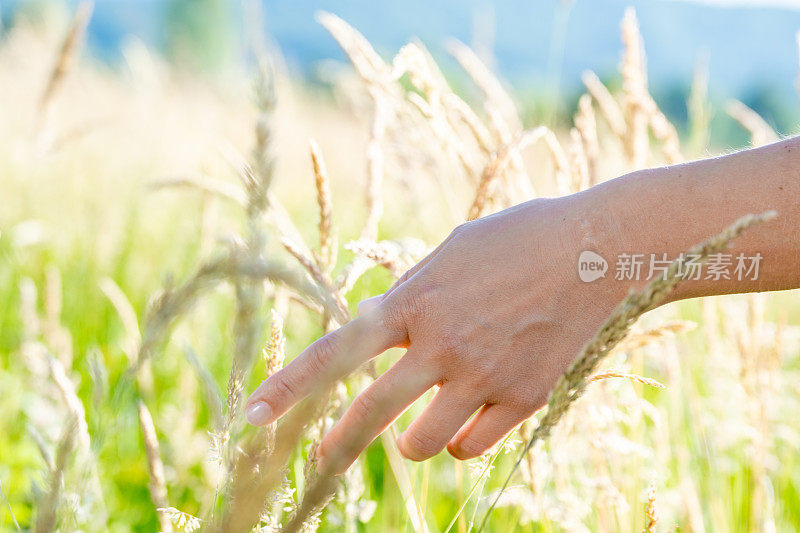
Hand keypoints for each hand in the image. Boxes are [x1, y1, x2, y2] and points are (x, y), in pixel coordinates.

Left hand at [245, 193, 627, 473]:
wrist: (597, 249)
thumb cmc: (518, 238)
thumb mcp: (450, 251)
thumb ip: (409, 294)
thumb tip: (382, 332)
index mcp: (415, 300)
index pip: (337, 350)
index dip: (289, 385)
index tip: (250, 414)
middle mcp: (442, 344)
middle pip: (371, 413)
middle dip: (337, 444)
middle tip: (319, 460)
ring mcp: (483, 376)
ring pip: (421, 445)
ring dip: (410, 442)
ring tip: (419, 424)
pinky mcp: (523, 398)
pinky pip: (470, 447)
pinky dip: (460, 439)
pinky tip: (469, 416)